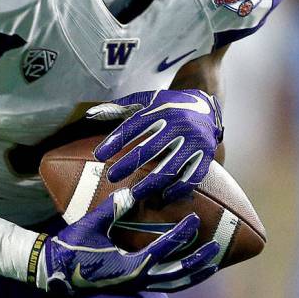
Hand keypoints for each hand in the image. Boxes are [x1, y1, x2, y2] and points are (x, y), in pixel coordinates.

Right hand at [35, 189, 219, 294]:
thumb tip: (133, 190)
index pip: (163, 250)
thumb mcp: (91, 225)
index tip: (194, 219)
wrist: (55, 272)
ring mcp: (135, 285)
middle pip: (177, 275)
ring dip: (194, 274)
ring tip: (213, 263)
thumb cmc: (71, 246)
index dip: (181, 234)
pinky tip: (191, 268)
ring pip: (173, 284)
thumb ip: (113, 208)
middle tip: (216, 248)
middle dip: (198, 262)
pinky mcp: (133, 285)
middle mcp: (136, 280)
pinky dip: (181, 277)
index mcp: (127, 266)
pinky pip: (164, 284)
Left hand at [88, 89, 223, 201]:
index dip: (114, 141)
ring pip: (170, 167)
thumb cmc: (170, 105)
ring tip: (135, 194)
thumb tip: (90, 114)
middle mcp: (178, 124)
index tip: (97, 155)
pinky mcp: (206, 155)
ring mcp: (194, 141)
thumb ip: (119, 107)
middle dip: (128, 165)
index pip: (133, 127)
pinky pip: (191, 177)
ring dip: (150, 184)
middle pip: (149, 149)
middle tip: (111, 178)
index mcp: (161, 110)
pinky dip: (177, 190)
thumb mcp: (147, 100)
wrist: (208, 106)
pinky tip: (163, 197)